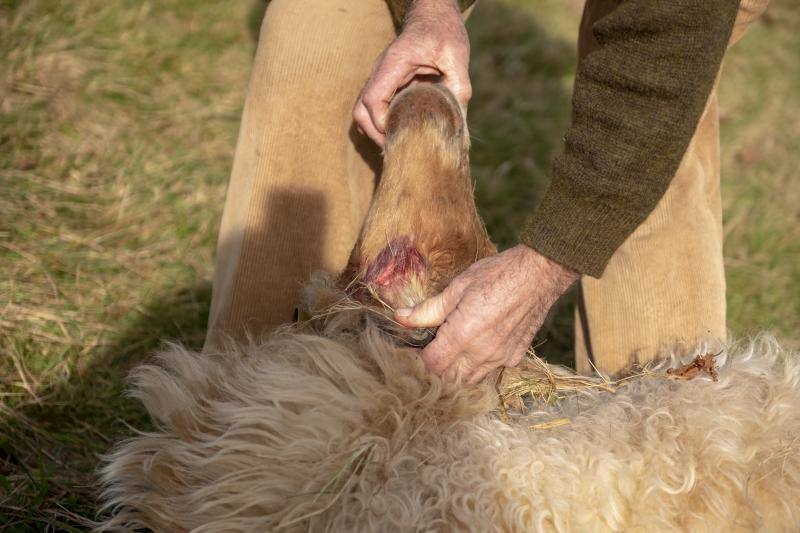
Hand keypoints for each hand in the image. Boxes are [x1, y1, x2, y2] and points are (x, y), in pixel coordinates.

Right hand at [353, 0, 470, 146]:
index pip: (373, 100)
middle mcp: (381, 72)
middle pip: (360, 110)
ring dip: (376, 130)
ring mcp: (381, 78)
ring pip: (363, 111)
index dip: (381, 124)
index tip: (398, 137)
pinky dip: (382, 123)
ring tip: (398, 144)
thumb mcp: (456, 55)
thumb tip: (460, 120)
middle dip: (374, 133)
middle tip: (396, 148)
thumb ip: (459, 85)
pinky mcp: (388, 84)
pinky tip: (401, 132)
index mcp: (394, 64)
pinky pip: (375, 107)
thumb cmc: (443, 31)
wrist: (433, 14)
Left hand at [394, 245, 578, 385]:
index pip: (432, 365)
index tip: (415, 348)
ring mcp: (500, 358)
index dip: (419, 360)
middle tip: (431, 349)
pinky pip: (492, 370)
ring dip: (457, 371)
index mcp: (463, 335)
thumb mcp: (457, 288)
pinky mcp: (515, 356)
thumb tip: (400, 317)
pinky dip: (480, 366)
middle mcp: (481, 353)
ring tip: (452, 350)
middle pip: (449, 378)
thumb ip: (428, 309)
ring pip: (470, 380)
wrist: (539, 274)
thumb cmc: (497, 275)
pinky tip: (477, 346)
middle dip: (436, 368)